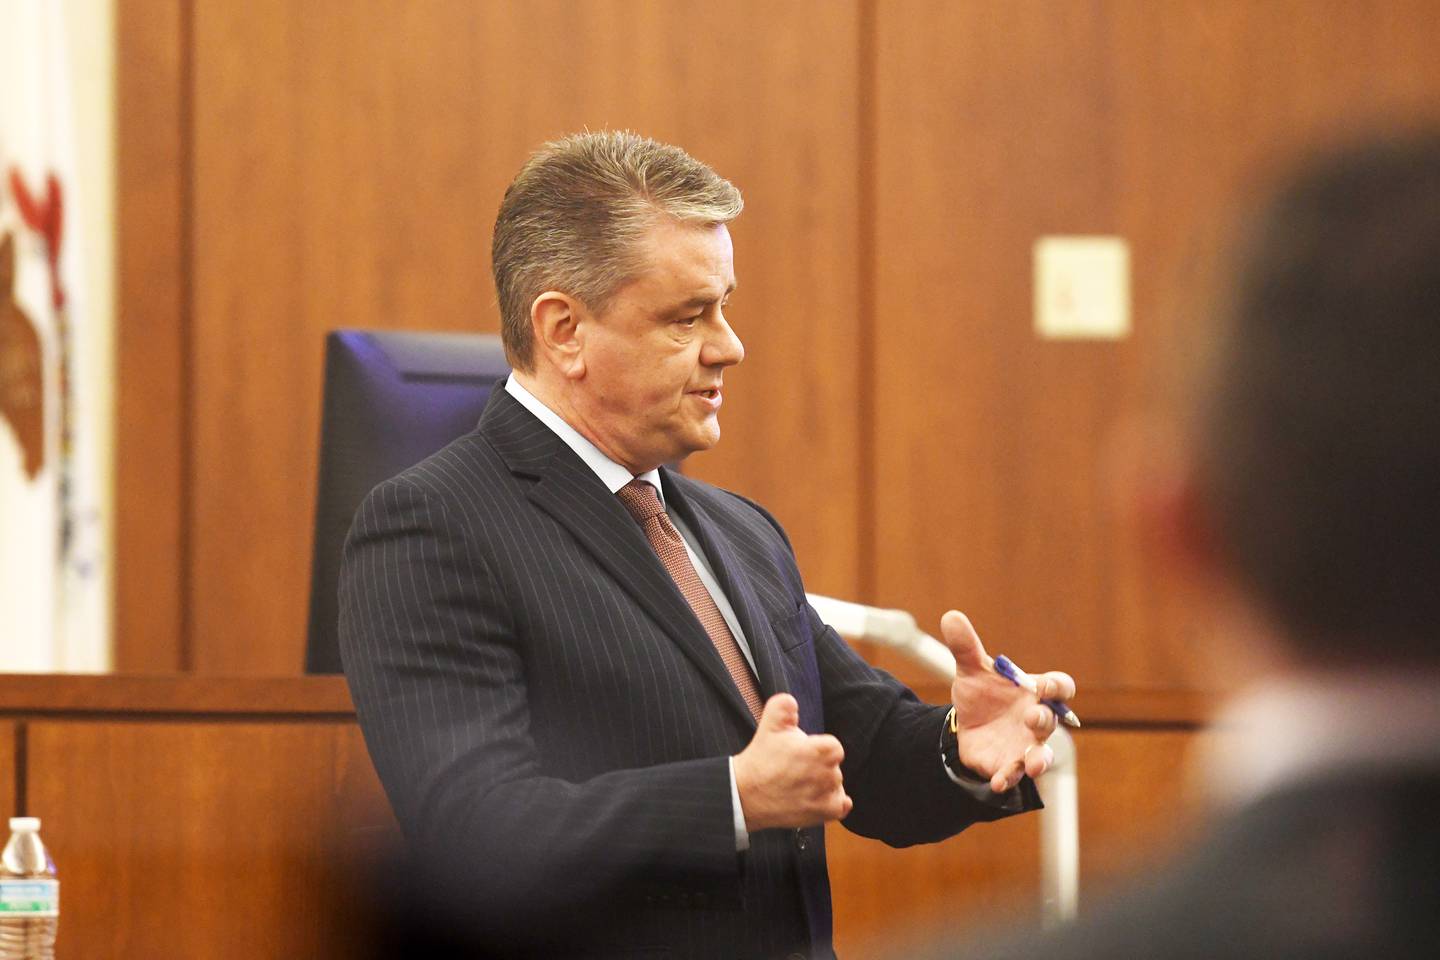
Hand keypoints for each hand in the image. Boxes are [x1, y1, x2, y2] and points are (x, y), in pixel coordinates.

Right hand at [733, 694, 851, 830]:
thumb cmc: (760, 760)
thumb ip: (785, 706)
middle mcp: (830, 774)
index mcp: (823, 750)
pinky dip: (832, 802)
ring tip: (798, 784)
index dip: (816, 748)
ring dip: (822, 783)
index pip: (833, 746)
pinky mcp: (824, 813)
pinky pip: (840, 805)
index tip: (801, 753)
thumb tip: (792, 702)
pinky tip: (816, 796)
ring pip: (835, 785)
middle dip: (817, 766)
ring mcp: (828, 795)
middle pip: (833, 766)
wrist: (745, 794)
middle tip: (795, 769)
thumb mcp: (770, 724)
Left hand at [941, 610, 1075, 792]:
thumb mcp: (971, 671)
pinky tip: (998, 782)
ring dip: (1039, 759)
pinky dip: (1008, 778)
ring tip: (1033, 764)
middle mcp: (1036, 721)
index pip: (1059, 688)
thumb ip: (965, 647)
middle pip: (1051, 721)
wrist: (965, 726)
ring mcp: (1025, 746)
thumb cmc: (982, 695)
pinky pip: (1013, 775)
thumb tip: (950, 616)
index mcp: (1035, 693)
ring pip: (1041, 755)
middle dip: (1044, 720)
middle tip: (1032, 717)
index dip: (1057, 687)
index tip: (1046, 686)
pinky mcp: (1007, 766)